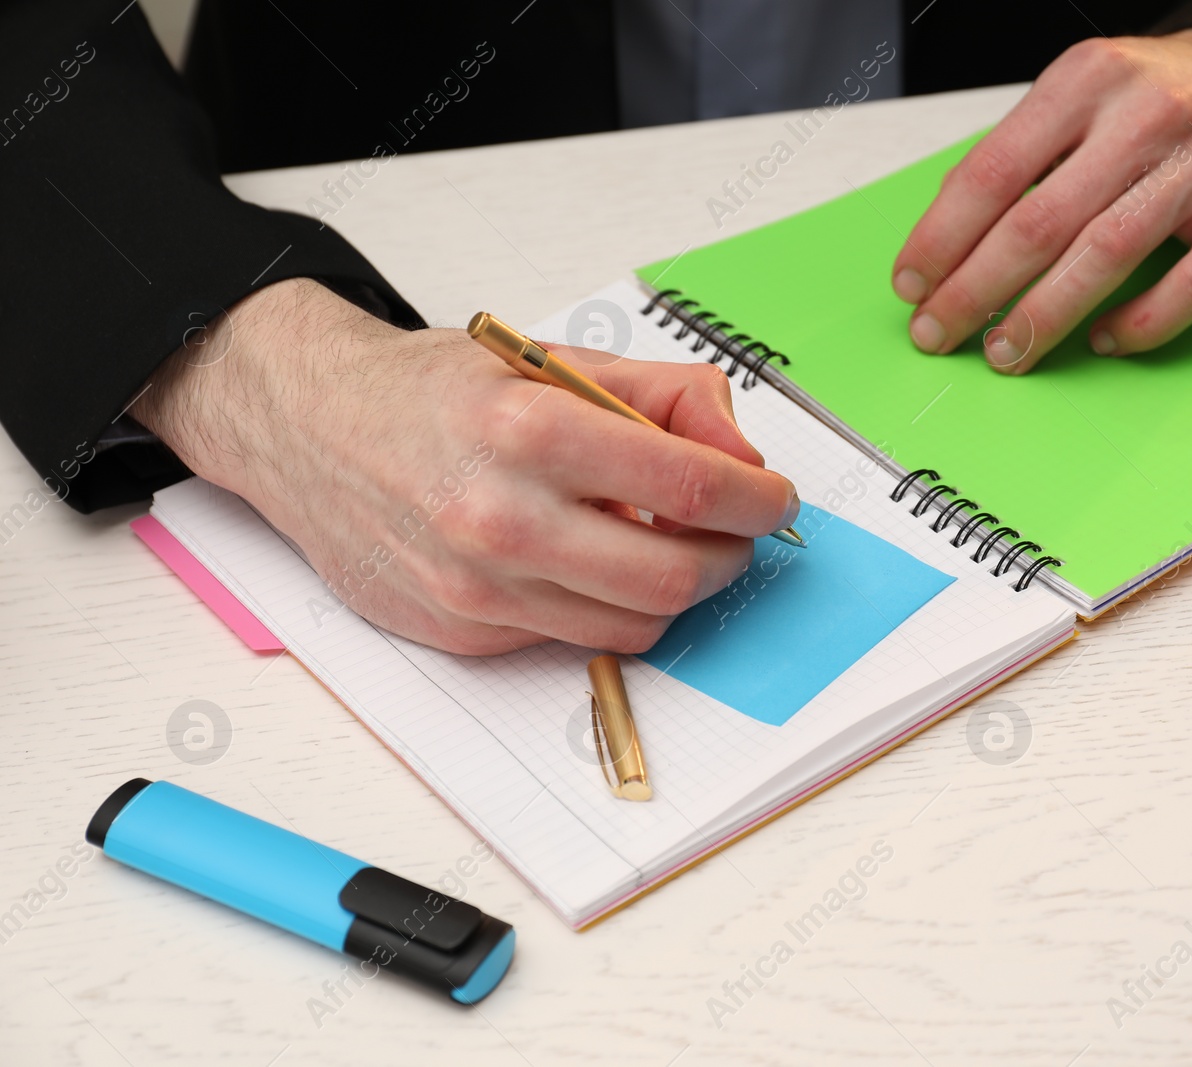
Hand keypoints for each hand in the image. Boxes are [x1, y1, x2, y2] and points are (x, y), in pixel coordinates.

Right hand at [133, 278, 799, 654]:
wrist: (310, 429)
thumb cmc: (435, 393)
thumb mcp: (554, 360)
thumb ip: (666, 397)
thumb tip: (744, 457)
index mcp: (531, 429)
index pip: (694, 489)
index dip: (759, 500)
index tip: (774, 497)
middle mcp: (502, 517)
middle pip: (676, 576)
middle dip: (729, 557)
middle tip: (731, 531)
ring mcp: (478, 587)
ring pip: (635, 624)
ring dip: (674, 589)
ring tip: (661, 544)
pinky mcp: (462, 632)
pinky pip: (574, 638)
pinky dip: (603, 606)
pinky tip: (585, 561)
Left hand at [891, 29, 1191, 372]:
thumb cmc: (1157, 97)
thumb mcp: (1079, 95)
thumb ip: (1018, 155)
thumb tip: (946, 238)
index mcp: (1088, 81)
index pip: (993, 171)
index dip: (943, 237)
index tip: (912, 283)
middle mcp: (1147, 117)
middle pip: (1039, 222)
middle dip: (975, 290)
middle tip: (939, 333)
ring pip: (1107, 255)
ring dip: (1044, 315)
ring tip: (1004, 353)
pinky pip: (1191, 287)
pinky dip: (1139, 324)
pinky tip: (1100, 340)